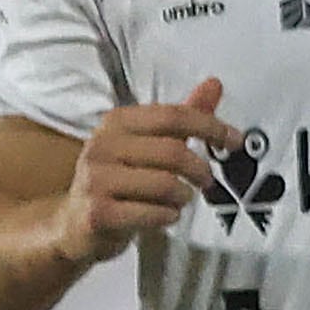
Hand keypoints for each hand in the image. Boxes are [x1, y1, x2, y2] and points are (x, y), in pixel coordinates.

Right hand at [55, 78, 240, 268]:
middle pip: (172, 152)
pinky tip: (163, 216)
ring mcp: (96, 180)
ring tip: (178, 200)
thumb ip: (181, 119)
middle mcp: (102, 146)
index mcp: (116, 122)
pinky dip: (168, 217)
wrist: (72, 225)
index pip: (172, 116)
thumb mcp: (147, 145)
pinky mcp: (97, 214)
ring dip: (183, 197)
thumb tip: (215, 84)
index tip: (236, 140)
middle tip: (206, 181)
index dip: (210, 126)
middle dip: (199, 169)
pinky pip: (153, 214)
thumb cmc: (117, 182)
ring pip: (165, 185)